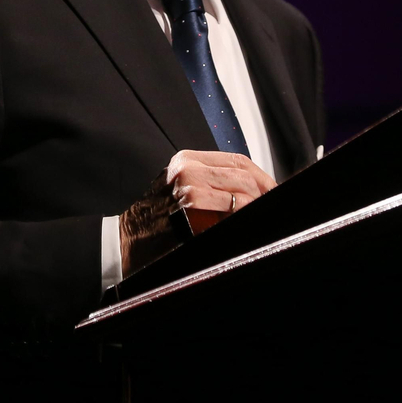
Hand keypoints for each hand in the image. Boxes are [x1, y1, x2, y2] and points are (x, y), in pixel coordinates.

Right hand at [119, 150, 275, 274]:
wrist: (126, 242)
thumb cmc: (155, 221)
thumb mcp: (181, 189)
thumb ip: (212, 183)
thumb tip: (253, 190)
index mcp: (187, 160)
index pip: (237, 161)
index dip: (262, 177)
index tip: (274, 190)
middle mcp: (188, 169)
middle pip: (244, 176)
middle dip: (265, 193)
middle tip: (276, 206)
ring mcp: (189, 188)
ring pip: (242, 193)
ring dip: (256, 208)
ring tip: (263, 217)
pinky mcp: (191, 210)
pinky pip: (230, 213)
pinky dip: (242, 219)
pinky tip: (247, 226)